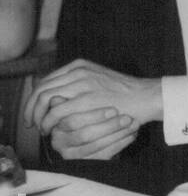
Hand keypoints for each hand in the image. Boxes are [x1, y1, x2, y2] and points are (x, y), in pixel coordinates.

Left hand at [24, 60, 161, 134]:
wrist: (149, 96)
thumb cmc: (127, 94)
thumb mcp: (99, 80)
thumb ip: (79, 84)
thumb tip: (58, 98)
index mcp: (80, 65)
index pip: (46, 80)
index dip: (35, 97)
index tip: (34, 111)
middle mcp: (78, 71)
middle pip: (41, 88)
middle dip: (31, 107)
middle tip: (31, 122)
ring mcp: (82, 83)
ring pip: (44, 99)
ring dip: (38, 116)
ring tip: (40, 128)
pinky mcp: (87, 99)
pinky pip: (57, 111)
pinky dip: (49, 122)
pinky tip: (51, 129)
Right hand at [49, 104, 138, 159]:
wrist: (103, 132)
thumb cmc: (93, 115)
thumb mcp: (82, 105)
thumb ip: (70, 102)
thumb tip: (55, 99)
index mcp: (56, 127)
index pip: (72, 121)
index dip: (94, 115)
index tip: (115, 109)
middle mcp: (59, 143)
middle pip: (85, 135)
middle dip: (109, 126)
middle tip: (127, 118)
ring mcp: (72, 155)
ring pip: (96, 145)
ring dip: (118, 134)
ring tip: (133, 124)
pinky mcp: (85, 163)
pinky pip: (105, 154)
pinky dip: (121, 143)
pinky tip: (132, 135)